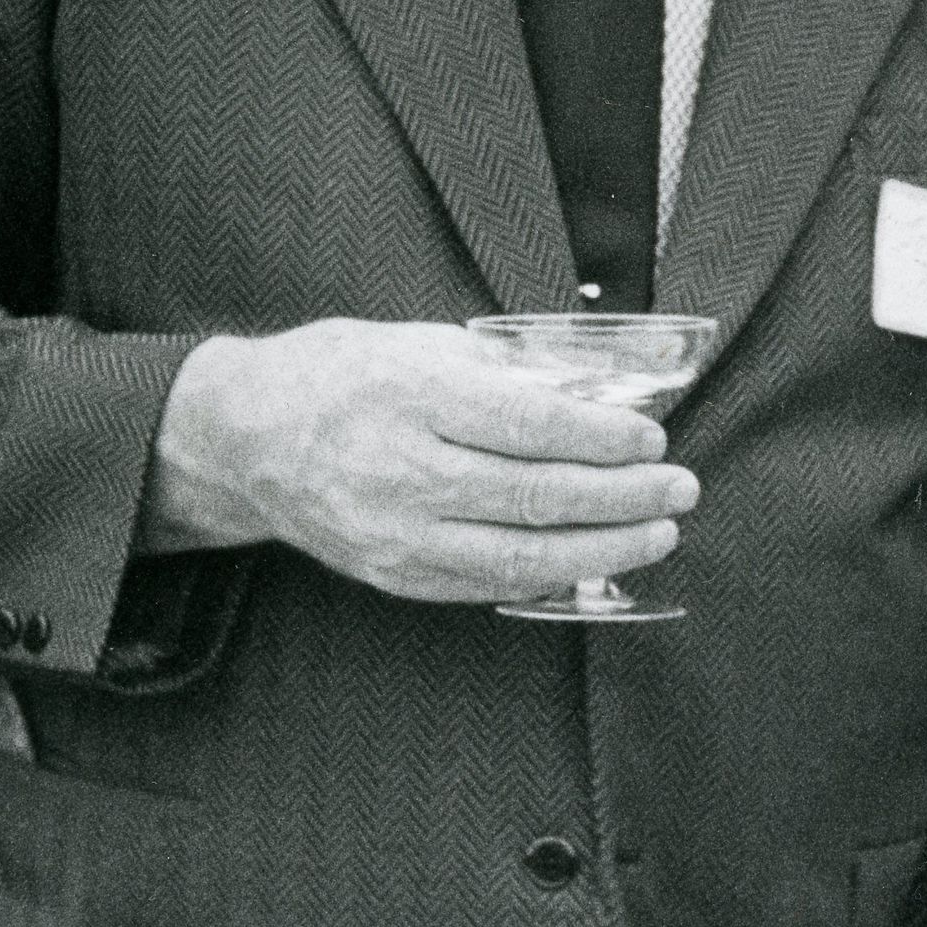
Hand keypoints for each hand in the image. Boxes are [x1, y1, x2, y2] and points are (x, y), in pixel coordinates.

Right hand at [143, 318, 700, 602]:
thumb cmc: (343, 374)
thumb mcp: (421, 341)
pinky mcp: (394, 575)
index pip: (528, 425)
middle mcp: (402, 468)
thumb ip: (510, 368)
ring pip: (520, 557)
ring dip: (604, 550)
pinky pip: (488, 585)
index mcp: (411, 394)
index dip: (601, 438)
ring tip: (659, 533)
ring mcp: (396, 532)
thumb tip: (608, 386)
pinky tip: (597, 560)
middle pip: (535, 495)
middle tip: (680, 487)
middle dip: (623, 497)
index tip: (652, 437)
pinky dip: (552, 577)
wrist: (246, 438)